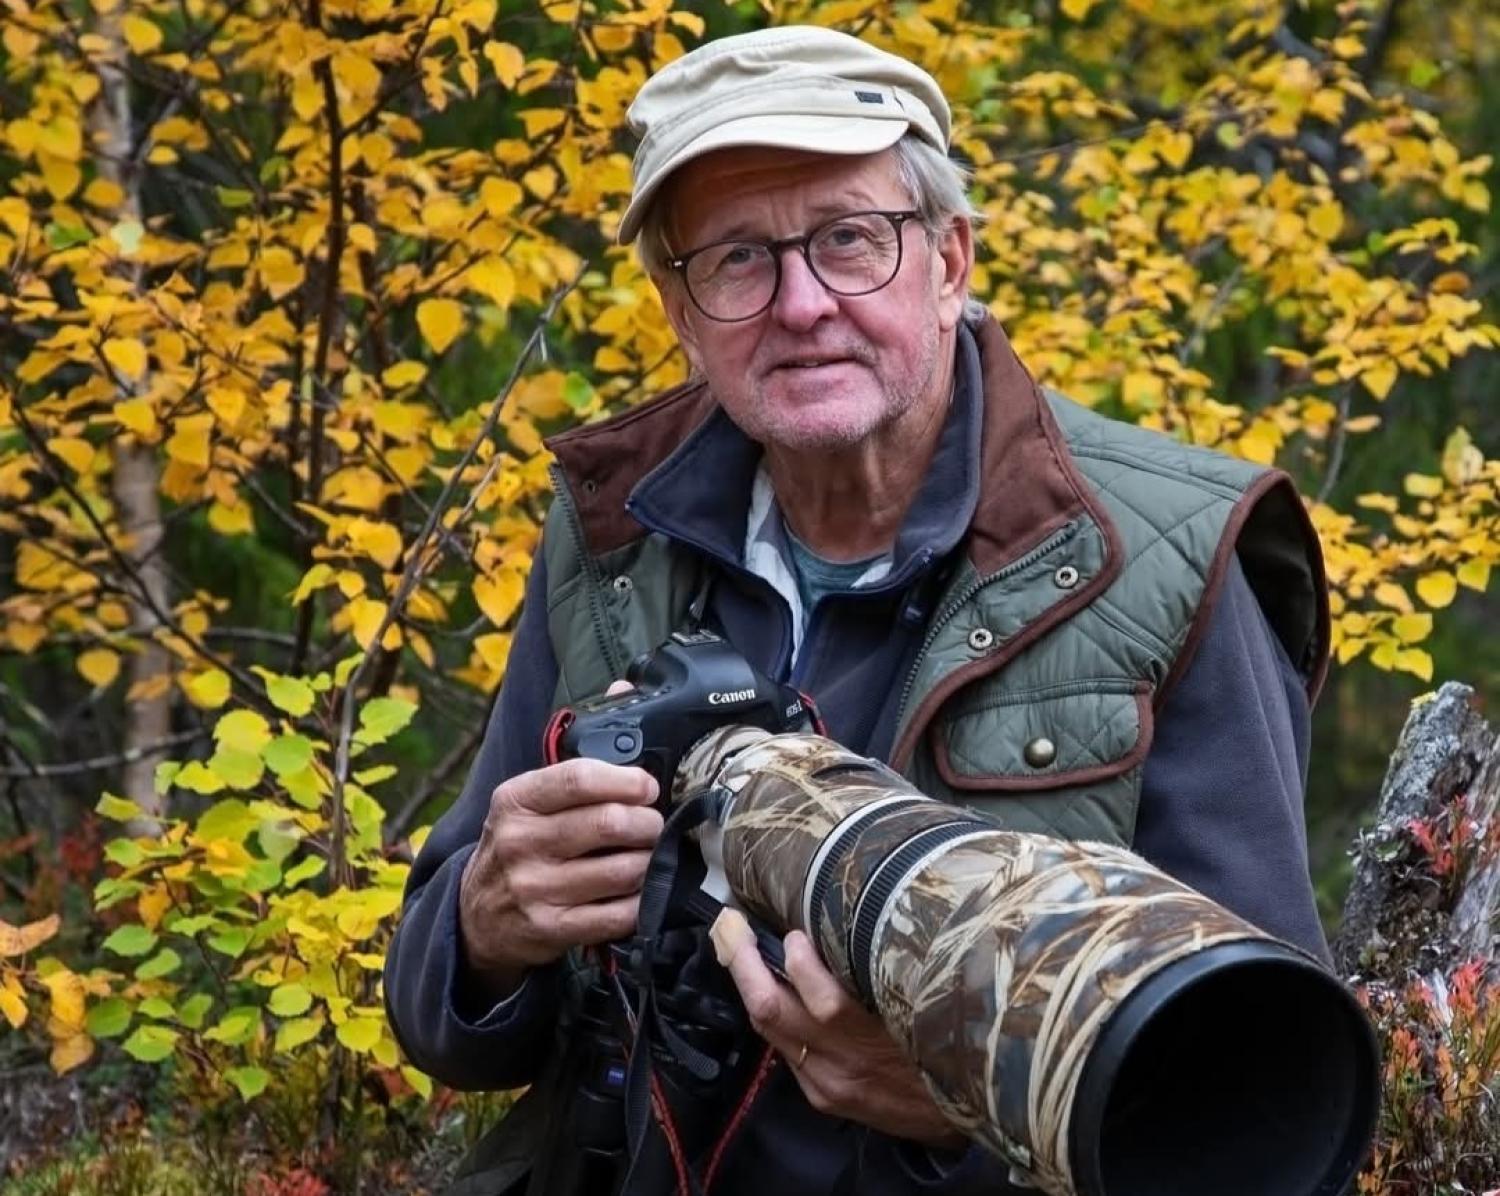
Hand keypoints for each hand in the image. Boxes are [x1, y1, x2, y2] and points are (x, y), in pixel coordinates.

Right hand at [458, 722, 661, 1000]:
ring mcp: (534, 889)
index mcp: (516, 800)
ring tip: (651, 856)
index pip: (579, 778)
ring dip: (650, 862)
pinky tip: (640, 891)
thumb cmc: (518, 844)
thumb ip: (576, 755)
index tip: (648, 786)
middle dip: (648, 823)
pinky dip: (641, 901)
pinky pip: (618, 914)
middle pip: (609, 824)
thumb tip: (625, 688)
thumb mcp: (528, 797)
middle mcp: (520, 842)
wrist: (475, 916)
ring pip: (622, 870)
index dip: (627, 780)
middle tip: (654, 825)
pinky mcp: (551, 929)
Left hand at [710, 909, 964, 1148]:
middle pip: (773, 1009)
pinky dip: (773, 1013)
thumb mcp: (929, 1004)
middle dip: (745, 963)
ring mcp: (827, 1083)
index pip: (824, 1000)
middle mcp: (844, 1064)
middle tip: (733, 925)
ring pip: (769, 1029)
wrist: (965, 1115)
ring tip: (739, 946)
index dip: (800, 960)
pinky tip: (768, 986)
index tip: (795, 933)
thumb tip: (859, 921)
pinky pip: (784, 1049)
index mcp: (879, 1039)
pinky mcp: (822, 1097)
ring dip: (750, 984)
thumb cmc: (950, 1044)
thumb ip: (892, 969)